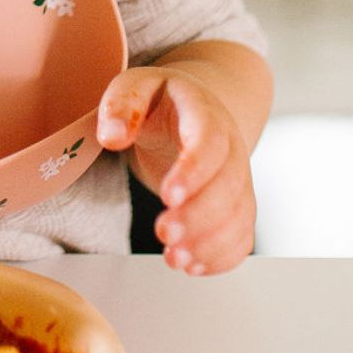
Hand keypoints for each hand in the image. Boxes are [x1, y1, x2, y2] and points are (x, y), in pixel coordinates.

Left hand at [97, 66, 256, 275]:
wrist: (191, 110)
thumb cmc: (159, 99)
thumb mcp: (135, 86)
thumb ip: (120, 104)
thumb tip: (111, 136)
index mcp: (204, 112)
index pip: (209, 141)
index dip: (194, 170)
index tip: (168, 196)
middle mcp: (230, 147)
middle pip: (228, 185)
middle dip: (199, 216)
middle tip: (164, 234)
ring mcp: (238, 177)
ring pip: (240, 215)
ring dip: (211, 243)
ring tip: (173, 259)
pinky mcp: (236, 204)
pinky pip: (242, 234)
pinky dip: (222, 256)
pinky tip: (192, 266)